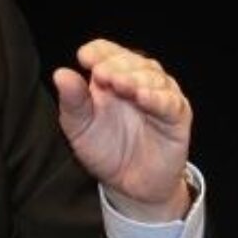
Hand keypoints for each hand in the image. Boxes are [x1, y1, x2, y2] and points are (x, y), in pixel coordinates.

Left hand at [53, 39, 192, 221]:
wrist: (129, 185)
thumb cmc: (106, 151)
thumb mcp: (80, 127)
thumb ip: (72, 101)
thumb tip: (60, 73)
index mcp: (112, 77)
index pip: (108, 52)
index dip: (98, 51)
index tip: (84, 58)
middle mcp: (138, 81)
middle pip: (132, 61)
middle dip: (117, 65)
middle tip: (102, 74)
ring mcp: (160, 97)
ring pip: (154, 77)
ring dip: (136, 78)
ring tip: (120, 84)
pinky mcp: (177, 116)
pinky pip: (170, 103)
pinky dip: (157, 98)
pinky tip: (143, 97)